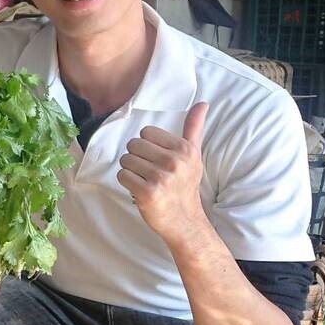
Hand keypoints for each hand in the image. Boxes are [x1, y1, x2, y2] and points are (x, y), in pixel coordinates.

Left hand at [116, 102, 208, 241]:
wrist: (184, 221)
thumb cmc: (185, 185)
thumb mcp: (193, 155)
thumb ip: (193, 128)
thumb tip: (202, 103)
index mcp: (185, 149)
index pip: (146, 133)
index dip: (147, 146)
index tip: (157, 159)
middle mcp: (174, 162)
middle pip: (133, 145)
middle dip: (137, 158)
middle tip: (149, 172)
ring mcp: (161, 178)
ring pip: (126, 160)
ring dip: (131, 171)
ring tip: (145, 181)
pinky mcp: (147, 193)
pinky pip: (122, 175)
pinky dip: (127, 182)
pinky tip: (139, 190)